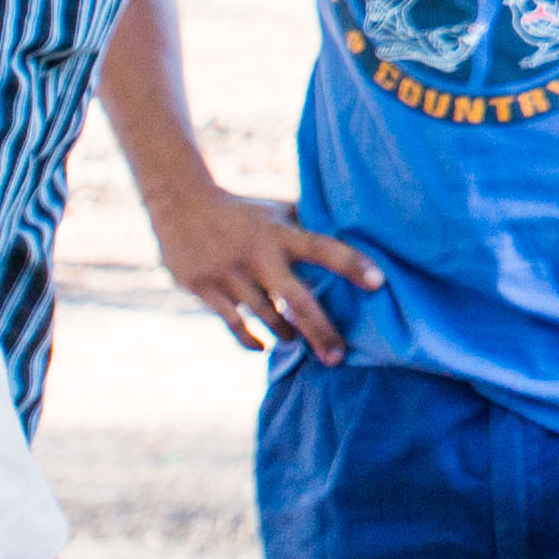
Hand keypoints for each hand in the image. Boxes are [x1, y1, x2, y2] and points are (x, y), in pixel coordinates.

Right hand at [149, 178, 380, 361]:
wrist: (179, 201)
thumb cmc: (240, 210)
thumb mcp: (274, 210)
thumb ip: (305, 225)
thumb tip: (349, 230)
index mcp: (278, 233)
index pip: (322, 248)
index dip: (352, 264)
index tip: (379, 283)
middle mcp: (257, 255)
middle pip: (297, 300)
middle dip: (321, 332)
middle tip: (338, 357)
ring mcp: (228, 274)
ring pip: (267, 318)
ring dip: (286, 333)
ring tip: (295, 338)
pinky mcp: (204, 288)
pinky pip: (234, 326)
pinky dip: (251, 340)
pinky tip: (263, 346)